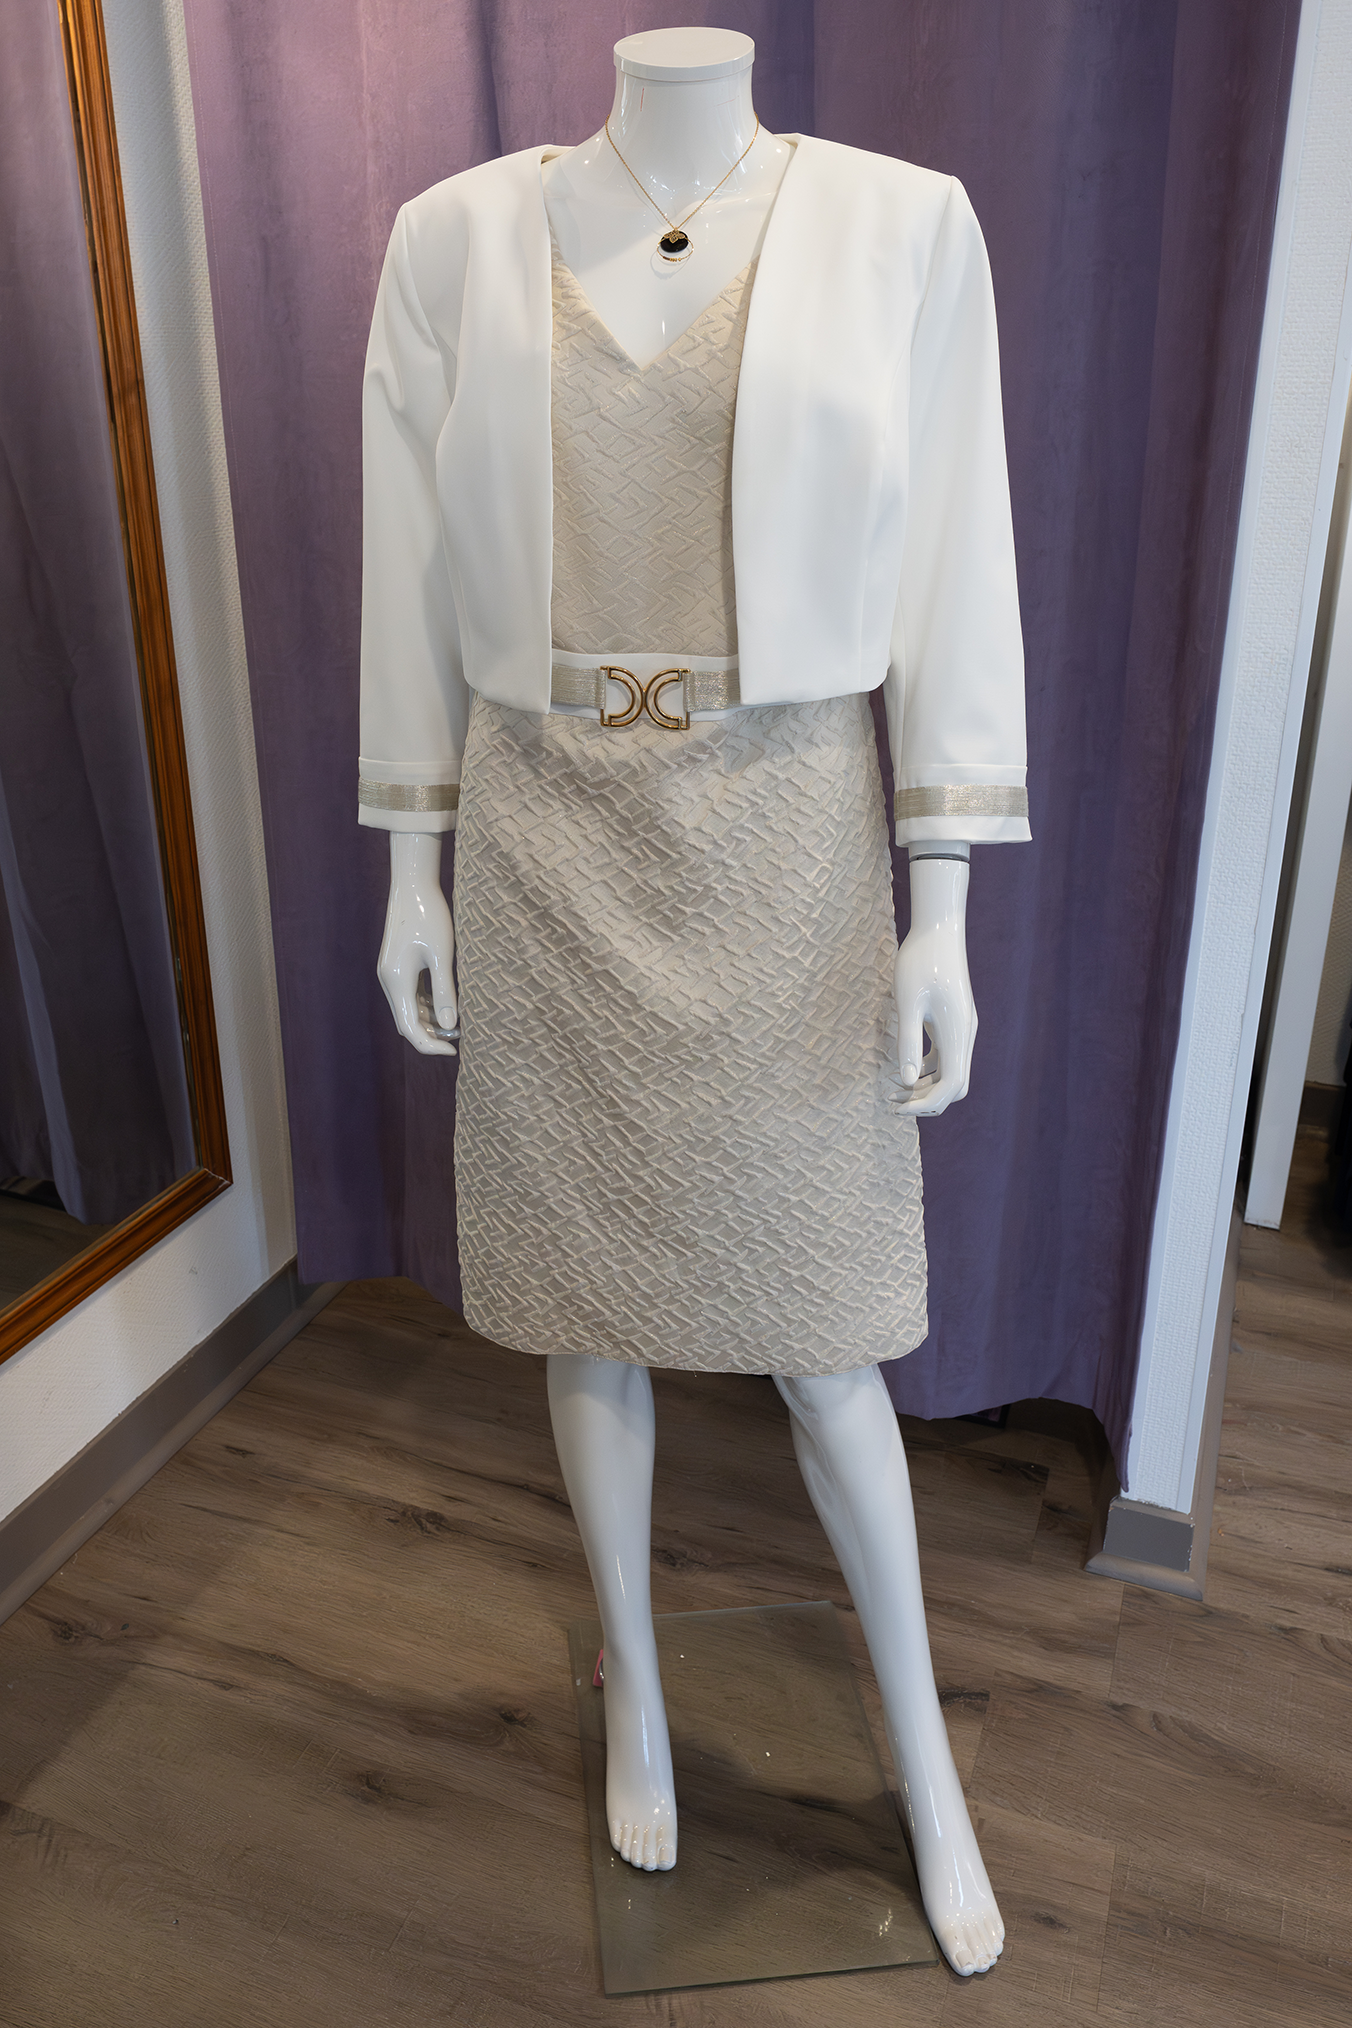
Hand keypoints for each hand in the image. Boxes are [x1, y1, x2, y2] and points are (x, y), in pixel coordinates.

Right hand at [377, 832, 458, 1055]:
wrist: (412, 885)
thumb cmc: (430, 916)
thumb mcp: (442, 955)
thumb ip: (445, 991)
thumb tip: (451, 1025)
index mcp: (397, 981)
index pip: (409, 1028)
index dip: (430, 1045)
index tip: (454, 1050)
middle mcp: (389, 980)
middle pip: (406, 1021)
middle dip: (431, 1035)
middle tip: (459, 1039)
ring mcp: (391, 973)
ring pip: (407, 1009)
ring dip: (429, 1020)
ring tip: (457, 1025)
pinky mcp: (396, 965)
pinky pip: (409, 994)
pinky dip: (425, 1005)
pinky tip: (446, 1005)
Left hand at [894, 856, 975, 1116]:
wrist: (939, 930)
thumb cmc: (920, 961)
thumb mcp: (907, 1001)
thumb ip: (908, 1042)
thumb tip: (907, 1081)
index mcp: (957, 1033)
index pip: (951, 1085)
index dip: (926, 1103)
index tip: (898, 1106)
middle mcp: (965, 1035)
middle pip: (956, 1085)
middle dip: (928, 1100)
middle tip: (895, 1102)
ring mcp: (962, 1028)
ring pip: (952, 1072)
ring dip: (928, 1086)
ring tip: (896, 1089)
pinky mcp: (955, 1021)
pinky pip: (947, 1056)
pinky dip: (929, 1069)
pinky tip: (906, 1067)